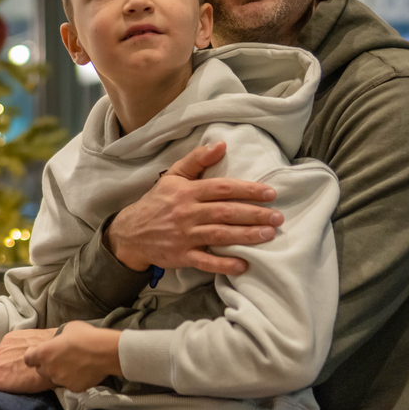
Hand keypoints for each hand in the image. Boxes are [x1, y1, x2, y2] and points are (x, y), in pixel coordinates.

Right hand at [0, 329, 56, 392]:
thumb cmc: (43, 378)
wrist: (56, 353)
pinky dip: (11, 348)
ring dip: (5, 359)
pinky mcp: (9, 336)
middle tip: (11, 374)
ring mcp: (2, 348)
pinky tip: (24, 349)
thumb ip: (5, 385)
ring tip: (20, 360)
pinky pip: (5, 344)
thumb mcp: (22, 389)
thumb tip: (1, 383)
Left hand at [24, 321, 120, 392]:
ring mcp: (61, 380)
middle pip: (41, 370)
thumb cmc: (86, 336)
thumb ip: (58, 338)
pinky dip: (74, 379)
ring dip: (60, 373)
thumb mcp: (68, 329)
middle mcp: (49, 369)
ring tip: (74, 365)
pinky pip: (70, 384)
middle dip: (47, 365)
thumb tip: (59, 342)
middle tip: (60, 358)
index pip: (28, 359)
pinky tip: (83, 372)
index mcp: (44, 353)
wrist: (105, 352)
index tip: (39, 352)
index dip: (33, 356)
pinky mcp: (73, 388)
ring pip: (56, 378)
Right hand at [104, 141, 281, 274]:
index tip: (270, 193)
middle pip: (225, 212)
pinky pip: (205, 262)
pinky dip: (224, 265)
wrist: (131, 232)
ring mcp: (185, 236)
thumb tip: (221, 144)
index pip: (222, 188)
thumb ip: (196, 159)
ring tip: (269, 235)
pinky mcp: (182, 256)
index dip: (247, 190)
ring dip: (246, 235)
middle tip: (277, 217)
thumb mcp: (173, 176)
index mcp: (187, 192)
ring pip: (220, 235)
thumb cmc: (157, 202)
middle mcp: (187, 213)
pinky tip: (243, 265)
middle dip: (254, 214)